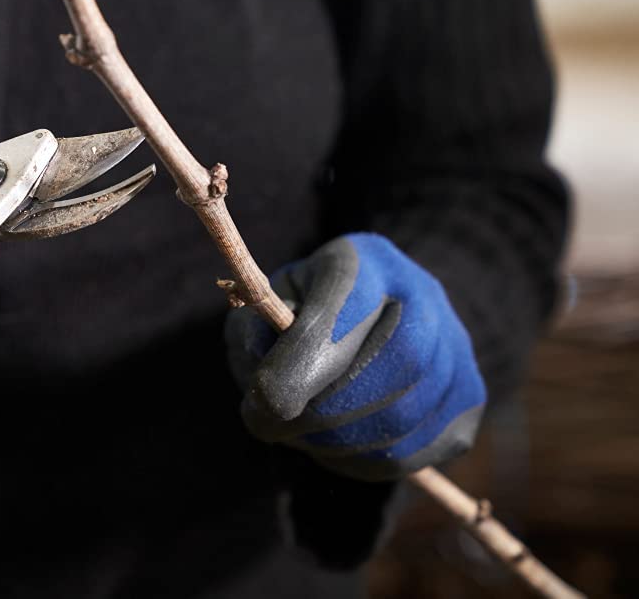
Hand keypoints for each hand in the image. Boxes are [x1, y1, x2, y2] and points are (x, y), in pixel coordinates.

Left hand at [224, 233, 485, 480]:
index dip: (299, 366)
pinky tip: (337, 445)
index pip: (340, 313)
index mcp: (362, 262)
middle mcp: (423, 296)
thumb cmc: (306, 307)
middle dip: (317, 413)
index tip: (262, 404)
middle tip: (272, 426)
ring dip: (336, 443)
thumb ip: (255, 333)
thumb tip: (267, 393)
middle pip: (383, 369)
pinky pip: (418, 449)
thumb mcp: (268, 304)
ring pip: (400, 418)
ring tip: (302, 434)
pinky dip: (365, 460)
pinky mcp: (469, 397)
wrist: (378, 309)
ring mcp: (456, 347)